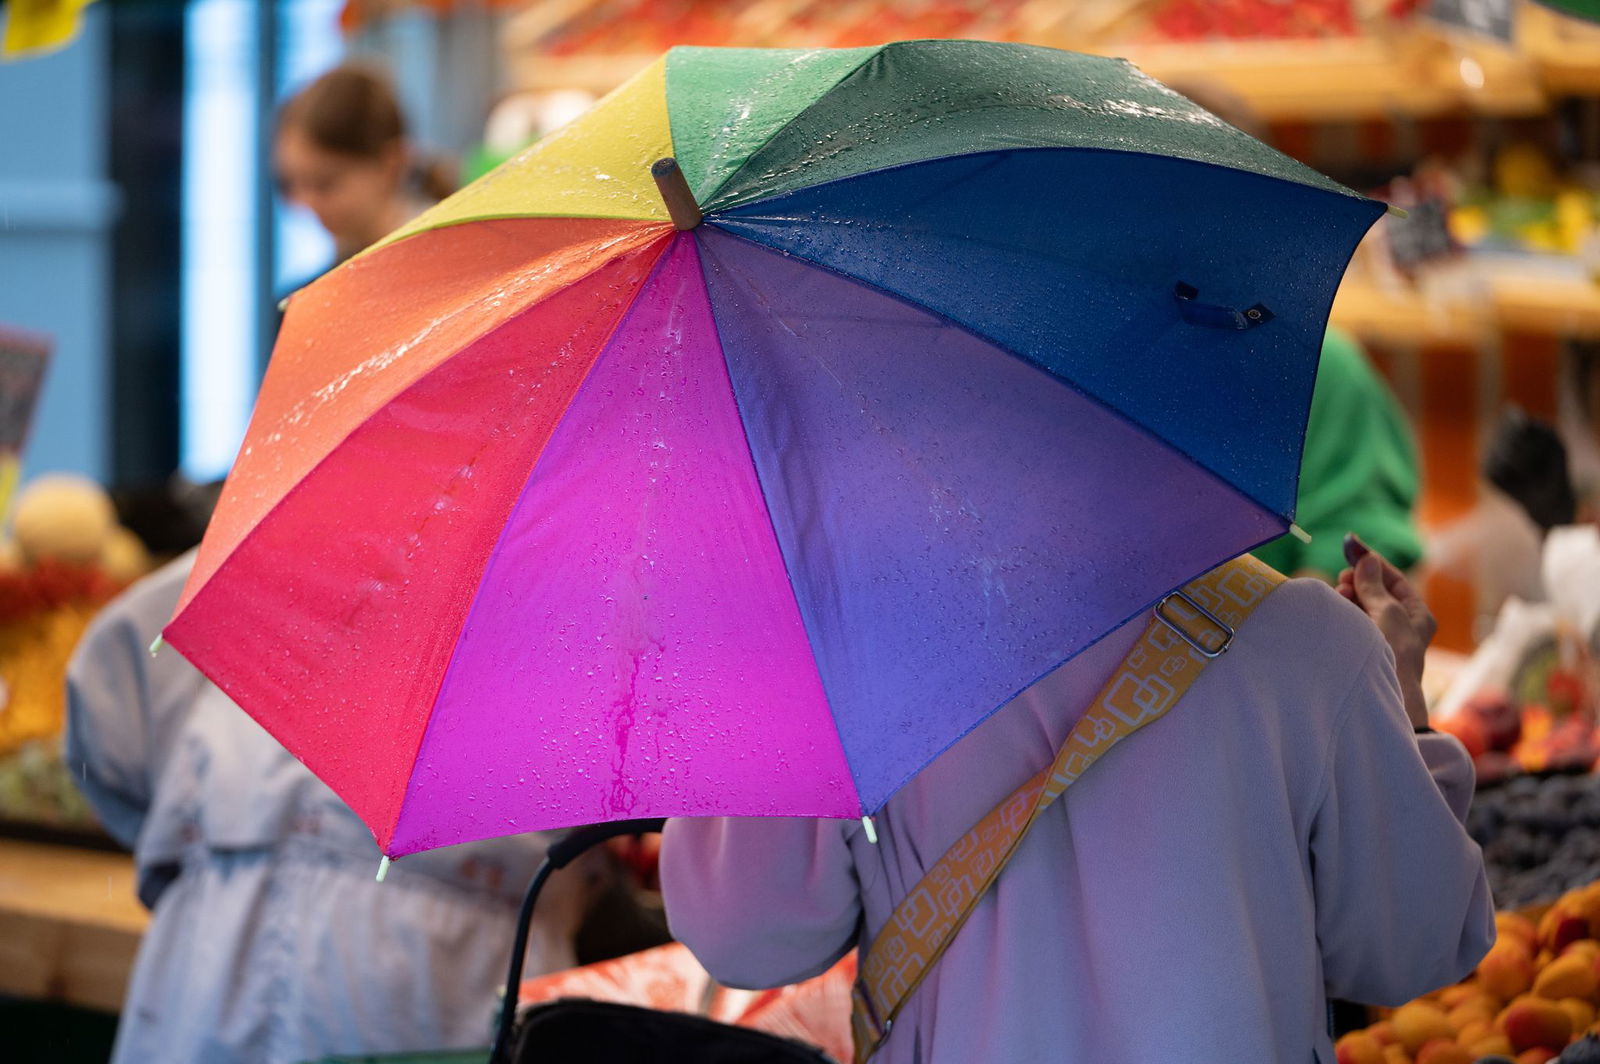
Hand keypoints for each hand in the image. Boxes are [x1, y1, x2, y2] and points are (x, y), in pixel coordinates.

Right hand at [1336, 534, 1435, 729]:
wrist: (1386, 697)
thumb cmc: (1393, 653)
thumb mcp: (1387, 612)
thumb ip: (1374, 585)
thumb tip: (1367, 559)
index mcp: (1418, 615)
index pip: (1393, 579)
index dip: (1373, 562)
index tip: (1350, 547)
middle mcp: (1403, 626)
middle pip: (1376, 592)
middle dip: (1358, 582)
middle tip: (1343, 578)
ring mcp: (1383, 639)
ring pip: (1362, 607)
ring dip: (1349, 597)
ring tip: (1339, 595)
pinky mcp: (1365, 649)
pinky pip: (1353, 623)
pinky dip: (1344, 613)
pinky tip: (1336, 609)